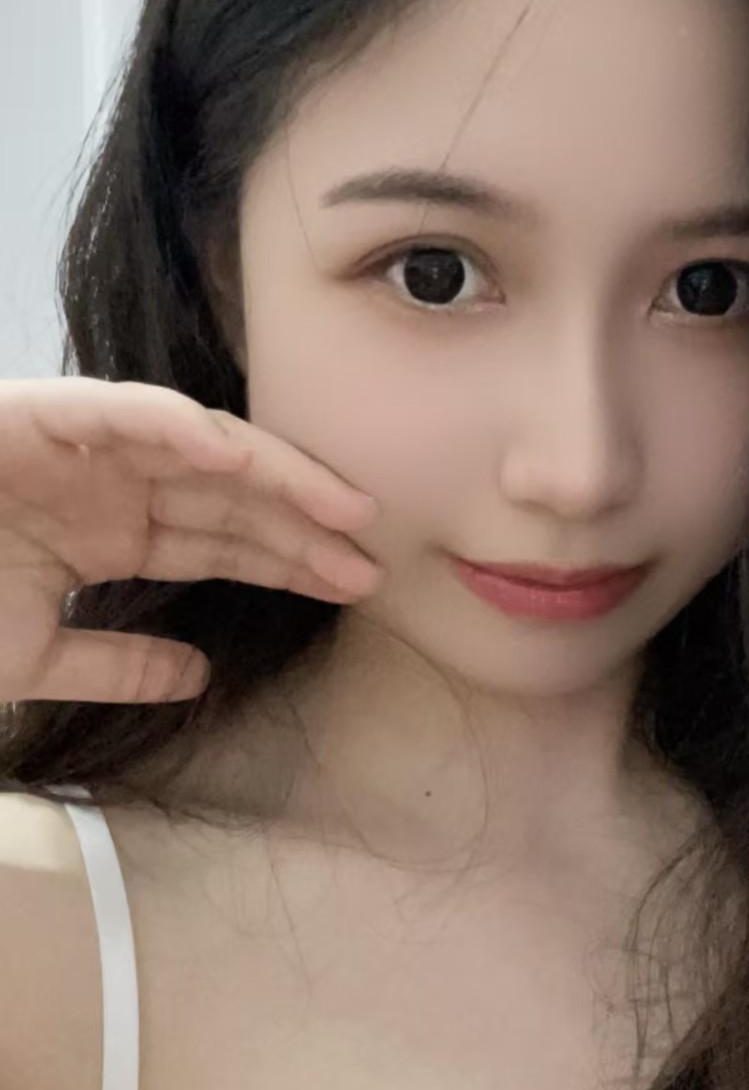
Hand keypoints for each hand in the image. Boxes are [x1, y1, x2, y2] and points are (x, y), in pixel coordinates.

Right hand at [0, 376, 381, 703]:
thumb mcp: (31, 658)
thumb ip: (115, 667)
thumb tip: (198, 677)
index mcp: (113, 536)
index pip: (226, 544)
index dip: (291, 560)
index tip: (355, 583)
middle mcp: (113, 486)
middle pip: (234, 498)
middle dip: (306, 524)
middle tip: (373, 557)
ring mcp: (86, 449)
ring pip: (204, 448)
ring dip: (277, 474)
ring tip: (343, 506)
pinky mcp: (46, 415)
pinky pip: (126, 412)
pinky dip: (178, 427)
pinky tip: (236, 459)